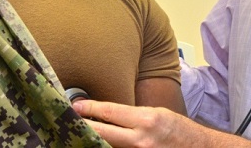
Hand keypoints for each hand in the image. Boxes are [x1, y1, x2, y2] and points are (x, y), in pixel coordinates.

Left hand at [72, 100, 250, 147]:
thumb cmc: (181, 132)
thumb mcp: (159, 115)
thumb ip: (135, 116)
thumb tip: (109, 115)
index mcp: (148, 120)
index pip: (111, 112)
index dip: (90, 108)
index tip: (75, 106)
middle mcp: (142, 140)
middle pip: (103, 133)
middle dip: (85, 126)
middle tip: (69, 121)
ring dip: (95, 141)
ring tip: (80, 135)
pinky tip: (100, 144)